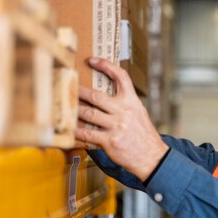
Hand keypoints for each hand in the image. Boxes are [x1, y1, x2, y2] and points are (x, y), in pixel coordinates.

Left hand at [75, 57, 168, 181]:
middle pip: (96, 96)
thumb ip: (125, 104)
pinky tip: (69, 129)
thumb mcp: (139, 113)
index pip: (121, 77)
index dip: (106, 66)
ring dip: (74, 110)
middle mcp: (124, 112)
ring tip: (65, 106)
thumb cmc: (144, 136)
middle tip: (68, 85)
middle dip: (79, 91)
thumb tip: (106, 96)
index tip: (93, 61)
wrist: (152, 157)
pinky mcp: (109, 141)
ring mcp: (116, 126)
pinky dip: (76, 131)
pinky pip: (88, 134)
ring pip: (89, 114)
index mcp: (132, 102)